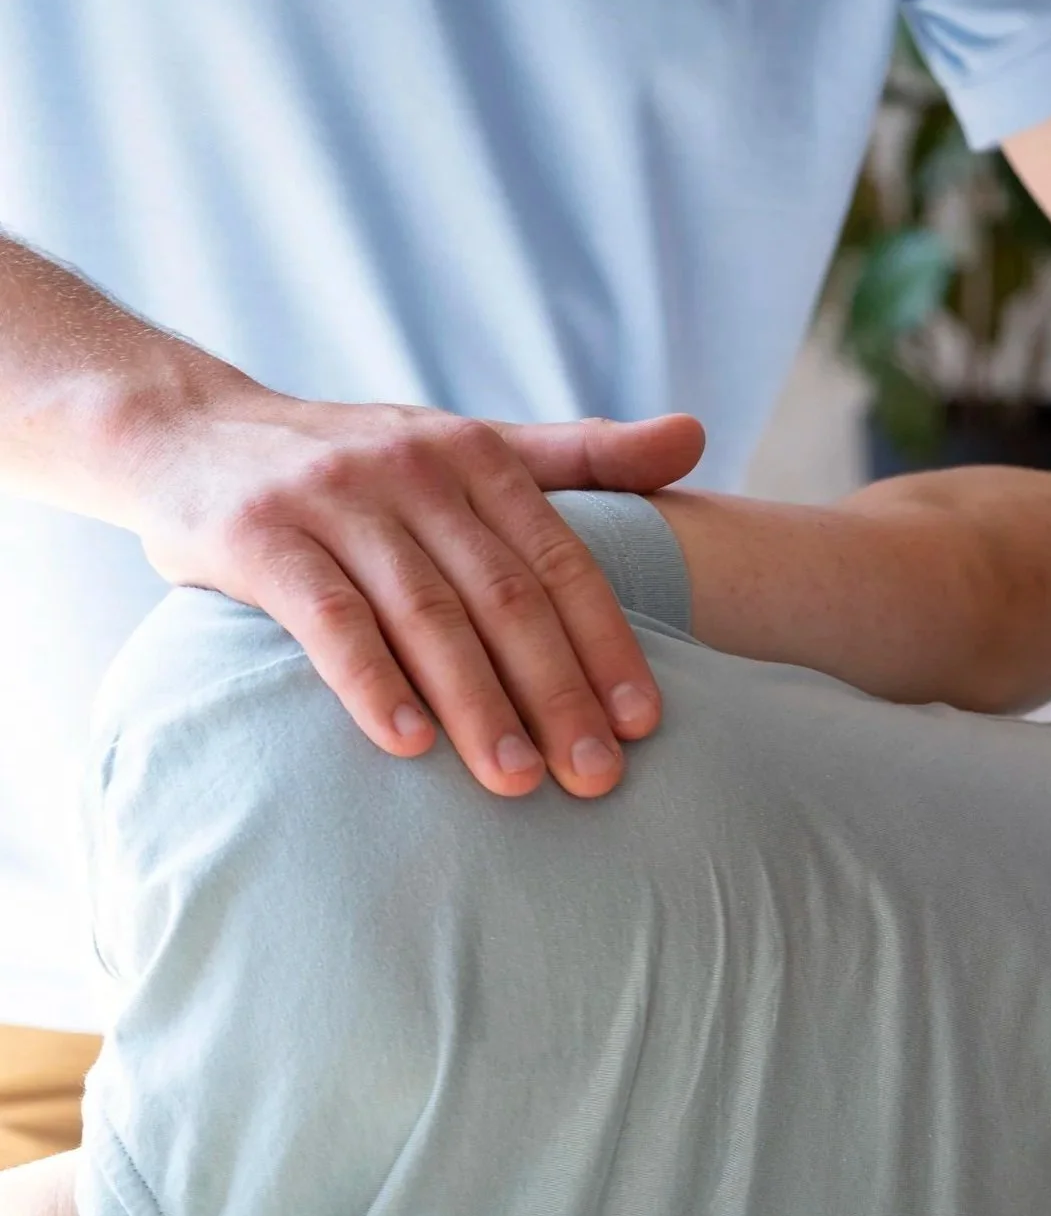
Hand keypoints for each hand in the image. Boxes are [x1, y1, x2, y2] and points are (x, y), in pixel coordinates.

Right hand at [126, 387, 705, 795]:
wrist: (190, 432)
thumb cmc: (358, 461)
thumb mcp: (471, 443)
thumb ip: (582, 455)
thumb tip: (696, 437)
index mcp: (478, 459)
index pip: (562, 564)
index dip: (608, 645)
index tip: (645, 724)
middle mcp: (415, 470)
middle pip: (506, 597)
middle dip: (558, 694)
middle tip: (597, 778)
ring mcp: (336, 500)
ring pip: (427, 614)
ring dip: (478, 704)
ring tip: (520, 783)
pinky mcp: (260, 535)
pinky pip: (327, 618)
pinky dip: (370, 681)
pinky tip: (407, 743)